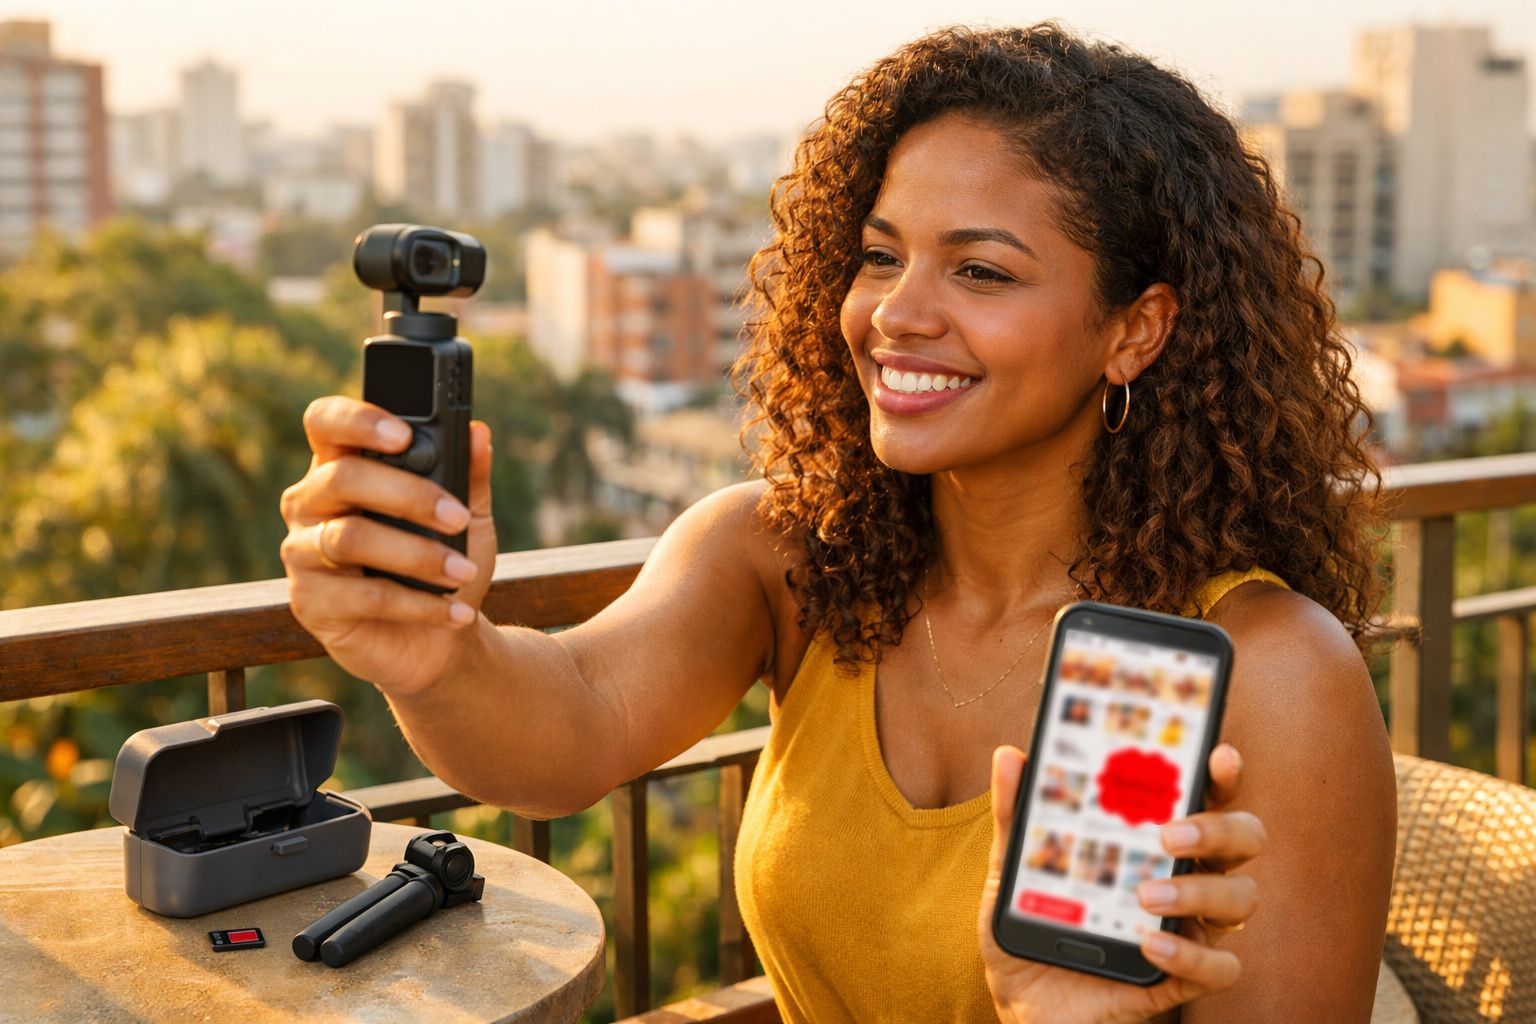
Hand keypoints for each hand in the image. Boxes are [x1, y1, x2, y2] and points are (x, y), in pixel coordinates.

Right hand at [279, 396, 497, 695]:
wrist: (440, 642)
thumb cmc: (443, 564)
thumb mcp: (468, 518)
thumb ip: (470, 475)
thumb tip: (478, 433)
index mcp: (342, 466)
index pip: (326, 423)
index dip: (357, 421)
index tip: (404, 436)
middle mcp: (311, 503)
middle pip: (342, 478)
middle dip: (408, 496)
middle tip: (458, 517)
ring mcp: (303, 553)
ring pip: (350, 538)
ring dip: (416, 555)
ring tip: (462, 571)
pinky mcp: (310, 603)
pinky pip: (363, 597)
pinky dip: (418, 605)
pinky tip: (455, 613)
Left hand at [978, 743, 1264, 1023]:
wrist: (1023, 1003)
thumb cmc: (1030, 926)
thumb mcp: (1014, 870)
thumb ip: (1017, 816)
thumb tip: (1009, 756)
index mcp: (1153, 839)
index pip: (1205, 796)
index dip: (1221, 774)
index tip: (1217, 755)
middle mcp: (1184, 876)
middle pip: (1244, 839)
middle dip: (1218, 829)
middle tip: (1168, 835)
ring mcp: (1189, 926)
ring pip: (1241, 898)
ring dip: (1200, 891)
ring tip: (1145, 894)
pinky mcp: (1182, 977)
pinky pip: (1220, 967)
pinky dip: (1192, 954)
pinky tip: (1150, 944)